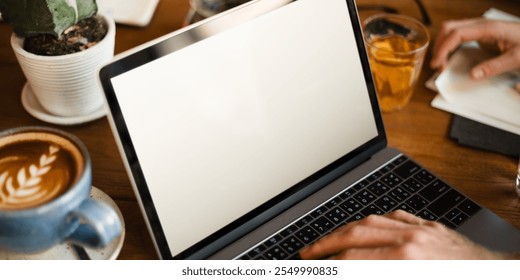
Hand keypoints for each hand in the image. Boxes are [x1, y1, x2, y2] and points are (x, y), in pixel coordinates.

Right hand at [299, 210, 504, 259]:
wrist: (503, 275)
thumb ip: (374, 272)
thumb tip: (352, 266)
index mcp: (406, 261)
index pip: (352, 260)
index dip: (328, 264)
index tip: (313, 266)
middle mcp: (410, 240)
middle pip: (355, 235)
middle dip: (325, 243)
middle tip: (307, 252)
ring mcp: (421, 229)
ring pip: (371, 221)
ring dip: (345, 229)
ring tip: (328, 239)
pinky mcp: (431, 226)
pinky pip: (397, 217)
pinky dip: (376, 221)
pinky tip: (367, 227)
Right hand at [430, 18, 519, 79]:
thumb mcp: (516, 59)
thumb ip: (494, 67)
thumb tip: (473, 75)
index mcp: (489, 28)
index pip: (456, 34)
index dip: (443, 49)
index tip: (437, 64)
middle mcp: (481, 24)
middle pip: (449, 28)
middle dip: (439, 46)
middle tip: (438, 65)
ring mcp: (480, 27)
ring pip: (451, 30)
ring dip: (443, 45)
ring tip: (442, 63)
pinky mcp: (481, 32)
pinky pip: (458, 35)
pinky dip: (450, 45)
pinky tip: (450, 57)